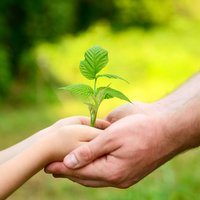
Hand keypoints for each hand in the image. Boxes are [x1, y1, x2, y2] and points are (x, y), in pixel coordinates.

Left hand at [45, 106, 180, 187]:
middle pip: (86, 177)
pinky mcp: (126, 166)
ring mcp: (123, 172)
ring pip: (94, 175)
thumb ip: (90, 151)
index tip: (47, 166)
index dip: (63, 169)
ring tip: (64, 167)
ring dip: (79, 171)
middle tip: (52, 168)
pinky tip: (85, 162)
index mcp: (113, 171)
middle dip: (68, 172)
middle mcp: (117, 176)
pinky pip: (104, 170)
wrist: (165, 126)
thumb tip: (69, 162)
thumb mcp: (112, 137)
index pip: (81, 172)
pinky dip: (91, 167)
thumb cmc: (140, 128)